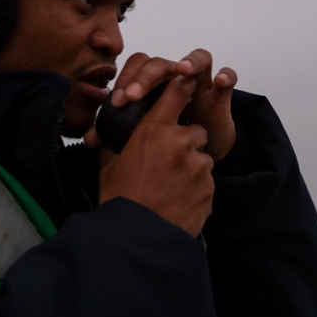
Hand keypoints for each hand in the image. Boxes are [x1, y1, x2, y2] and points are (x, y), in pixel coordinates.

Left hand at [94, 49, 237, 160]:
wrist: (205, 147)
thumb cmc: (173, 133)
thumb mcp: (145, 133)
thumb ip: (117, 133)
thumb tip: (91, 140)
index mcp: (156, 83)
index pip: (137, 67)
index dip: (125, 80)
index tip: (114, 103)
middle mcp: (178, 76)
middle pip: (162, 62)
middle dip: (145, 77)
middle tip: (132, 97)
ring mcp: (202, 82)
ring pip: (199, 57)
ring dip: (190, 62)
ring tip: (182, 71)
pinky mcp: (222, 95)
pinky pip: (229, 77)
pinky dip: (226, 76)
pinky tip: (219, 82)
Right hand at [94, 75, 215, 235]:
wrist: (137, 238)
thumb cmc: (121, 200)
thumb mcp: (110, 165)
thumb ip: (115, 144)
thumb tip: (107, 137)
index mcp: (153, 131)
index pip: (177, 91)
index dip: (183, 83)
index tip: (188, 79)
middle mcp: (180, 142)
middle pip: (195, 130)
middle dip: (186, 142)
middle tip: (168, 162)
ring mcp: (198, 166)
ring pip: (202, 158)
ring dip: (192, 167)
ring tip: (172, 186)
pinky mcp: (209, 188)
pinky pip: (207, 182)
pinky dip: (196, 188)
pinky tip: (179, 200)